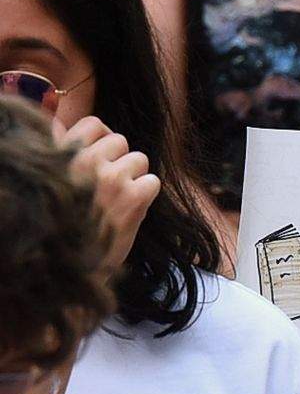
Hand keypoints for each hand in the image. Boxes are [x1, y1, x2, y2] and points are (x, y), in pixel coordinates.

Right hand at [60, 116, 160, 274]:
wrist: (67, 269)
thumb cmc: (61, 223)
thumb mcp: (52, 181)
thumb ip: (59, 152)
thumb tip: (60, 124)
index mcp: (61, 155)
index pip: (94, 125)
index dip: (101, 141)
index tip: (100, 160)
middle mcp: (83, 163)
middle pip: (120, 141)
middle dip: (119, 161)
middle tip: (108, 187)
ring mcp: (109, 179)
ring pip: (139, 159)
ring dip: (134, 177)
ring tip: (117, 200)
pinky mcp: (131, 198)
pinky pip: (153, 181)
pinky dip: (146, 195)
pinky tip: (130, 210)